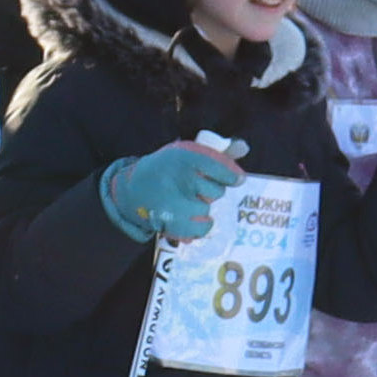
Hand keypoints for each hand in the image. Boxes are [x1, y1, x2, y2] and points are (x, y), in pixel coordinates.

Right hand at [98, 142, 235, 247]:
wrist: (132, 190)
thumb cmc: (165, 169)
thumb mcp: (185, 153)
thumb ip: (214, 153)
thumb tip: (244, 147)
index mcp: (184, 157)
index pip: (217, 165)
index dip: (231, 174)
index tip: (239, 180)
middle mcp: (180, 179)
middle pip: (216, 192)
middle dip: (211, 192)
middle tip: (197, 189)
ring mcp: (176, 203)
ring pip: (207, 211)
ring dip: (202, 208)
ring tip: (188, 202)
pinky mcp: (172, 223)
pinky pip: (199, 228)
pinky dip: (198, 225)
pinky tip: (190, 218)